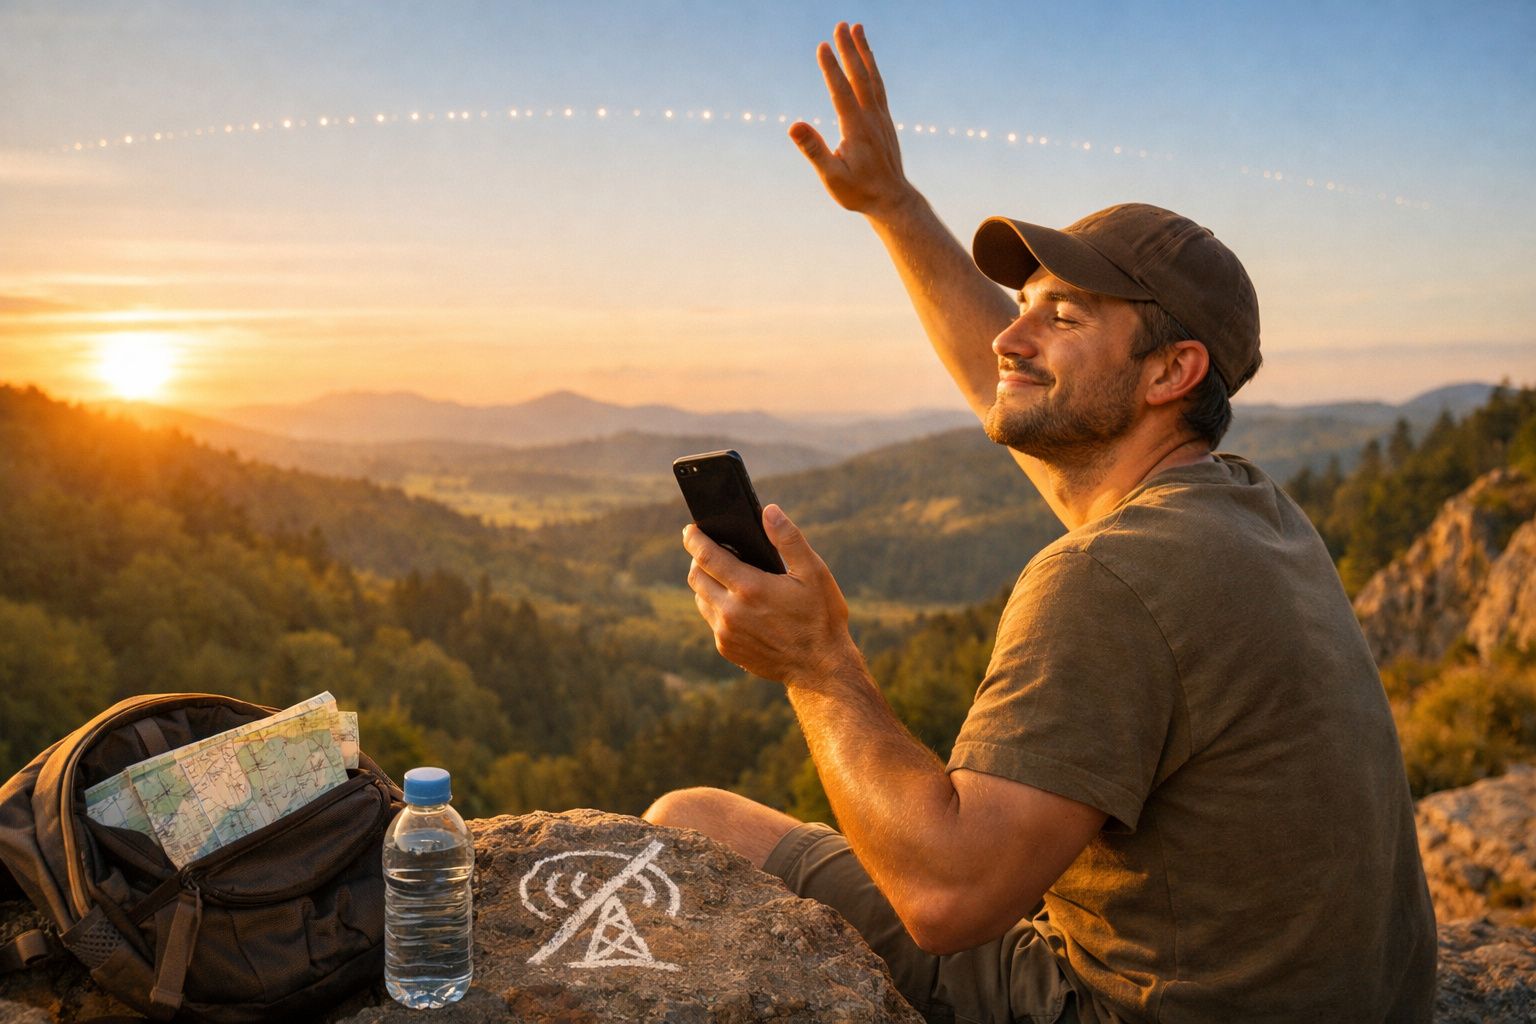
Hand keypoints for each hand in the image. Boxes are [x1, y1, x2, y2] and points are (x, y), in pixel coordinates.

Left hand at [683, 504, 858, 686]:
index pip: (706, 556)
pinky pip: (712, 620)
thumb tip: (769, 511)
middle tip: (711, 550)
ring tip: (726, 576)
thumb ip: (789, 539)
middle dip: (698, 559)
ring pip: (700, 598)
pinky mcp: (727, 649)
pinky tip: (737, 603)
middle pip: (696, 576)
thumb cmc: (821, 617)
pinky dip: (717, 606)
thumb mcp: (814, 572)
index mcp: (750, 588)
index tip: (690, 529)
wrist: (820, 669)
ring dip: (707, 583)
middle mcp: (731, 611)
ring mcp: (726, 633)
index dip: (694, 538)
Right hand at [791, 22, 917, 217]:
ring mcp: (881, 118)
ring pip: (873, 78)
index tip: (822, 46)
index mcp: (856, 129)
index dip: (831, 68)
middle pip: (860, 77)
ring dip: (864, 52)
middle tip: (841, 24)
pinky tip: (867, 59)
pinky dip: (872, 68)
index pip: (841, 92)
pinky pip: (878, 87)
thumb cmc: (858, 192)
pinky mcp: (885, 121)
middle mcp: (872, 118)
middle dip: (850, 49)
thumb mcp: (831, 177)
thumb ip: (814, 150)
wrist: (891, 200)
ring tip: (857, 28)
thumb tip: (794, 126)